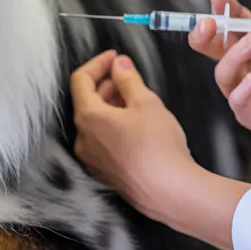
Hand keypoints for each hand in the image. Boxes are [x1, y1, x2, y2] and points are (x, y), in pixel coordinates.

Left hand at [71, 50, 249, 249]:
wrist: (169, 192)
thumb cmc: (157, 144)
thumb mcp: (146, 102)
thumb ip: (128, 79)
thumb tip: (118, 64)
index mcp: (87, 117)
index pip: (81, 80)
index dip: (98, 63)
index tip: (115, 56)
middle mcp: (82, 139)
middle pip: (87, 102)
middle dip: (107, 85)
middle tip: (130, 78)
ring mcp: (92, 160)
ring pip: (96, 123)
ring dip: (111, 106)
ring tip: (137, 101)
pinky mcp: (105, 174)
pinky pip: (103, 142)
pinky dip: (114, 127)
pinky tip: (137, 127)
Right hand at [188, 0, 250, 174]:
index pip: (234, 24)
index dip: (223, 9)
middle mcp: (250, 66)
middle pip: (215, 50)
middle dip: (205, 35)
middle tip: (209, 24)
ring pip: (223, 75)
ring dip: (230, 58)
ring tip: (250, 44)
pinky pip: (238, 104)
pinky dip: (240, 92)